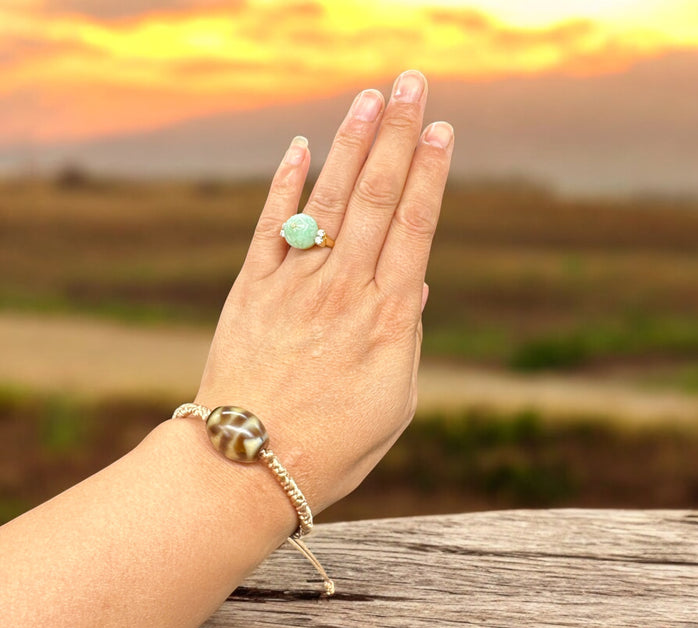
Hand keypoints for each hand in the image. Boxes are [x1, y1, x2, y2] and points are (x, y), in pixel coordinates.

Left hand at [195, 70, 452, 513]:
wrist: (250, 466)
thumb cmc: (332, 445)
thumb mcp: (393, 404)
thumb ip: (405, 337)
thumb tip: (414, 285)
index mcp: (387, 319)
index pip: (415, 228)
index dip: (429, 174)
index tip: (440, 130)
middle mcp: (343, 290)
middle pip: (376, 198)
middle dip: (397, 135)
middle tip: (412, 82)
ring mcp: (295, 286)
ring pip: (328, 200)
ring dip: (350, 144)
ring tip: (368, 97)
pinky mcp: (251, 291)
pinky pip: (270, 228)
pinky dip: (284, 186)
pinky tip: (300, 148)